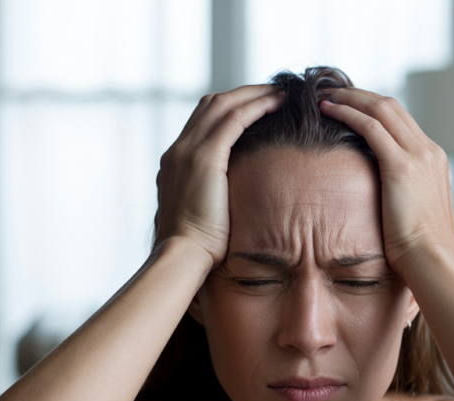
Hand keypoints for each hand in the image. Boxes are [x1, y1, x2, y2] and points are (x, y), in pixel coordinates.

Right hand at [154, 85, 284, 265]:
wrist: (182, 256)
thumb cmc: (196, 248)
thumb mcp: (200, 215)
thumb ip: (210, 200)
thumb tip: (231, 204)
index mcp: (175, 163)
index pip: (202, 122)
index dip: (229, 110)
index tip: (255, 108)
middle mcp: (177, 151)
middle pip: (211, 105)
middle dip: (242, 94)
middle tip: (271, 92)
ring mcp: (188, 152)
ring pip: (222, 105)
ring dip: (253, 94)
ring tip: (279, 92)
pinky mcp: (204, 158)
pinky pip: (234, 119)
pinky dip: (256, 106)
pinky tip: (277, 103)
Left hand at [318, 88, 453, 273]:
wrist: (434, 261)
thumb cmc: (422, 250)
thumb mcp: (418, 215)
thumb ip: (408, 198)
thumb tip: (389, 204)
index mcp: (434, 160)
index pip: (402, 121)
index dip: (374, 109)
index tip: (351, 106)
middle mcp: (429, 151)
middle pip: (391, 107)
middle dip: (360, 95)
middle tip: (333, 91)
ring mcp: (418, 155)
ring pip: (381, 109)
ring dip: (351, 98)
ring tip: (326, 95)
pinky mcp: (402, 166)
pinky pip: (370, 126)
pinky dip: (348, 113)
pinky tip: (327, 110)